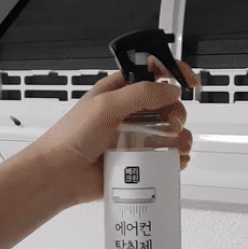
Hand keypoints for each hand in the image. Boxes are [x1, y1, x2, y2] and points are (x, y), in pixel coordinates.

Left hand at [31, 58, 198, 204]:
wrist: (59, 176)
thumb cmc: (70, 137)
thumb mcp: (106, 105)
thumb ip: (141, 93)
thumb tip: (171, 89)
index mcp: (120, 91)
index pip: (153, 73)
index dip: (173, 72)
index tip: (188, 81)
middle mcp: (130, 112)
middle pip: (169, 105)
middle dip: (177, 113)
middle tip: (171, 123)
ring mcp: (135, 137)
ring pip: (171, 131)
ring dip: (180, 137)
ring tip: (175, 146)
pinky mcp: (138, 160)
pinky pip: (165, 156)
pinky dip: (175, 158)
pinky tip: (174, 160)